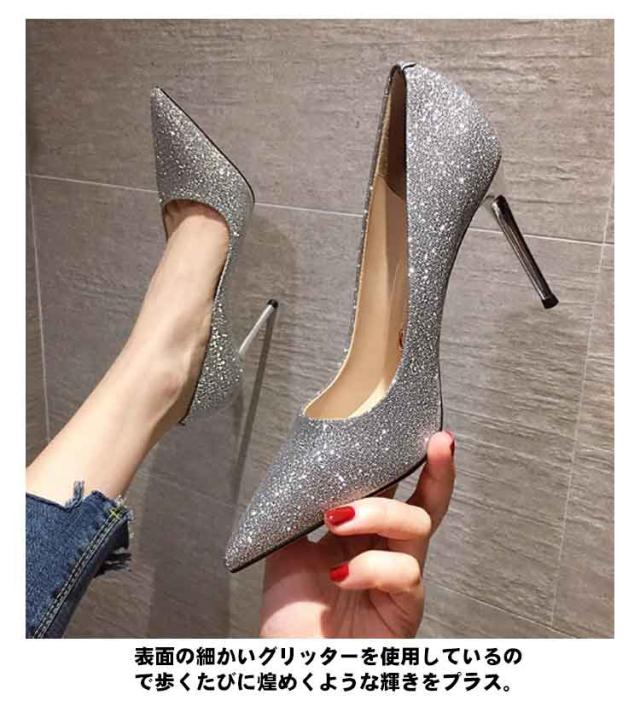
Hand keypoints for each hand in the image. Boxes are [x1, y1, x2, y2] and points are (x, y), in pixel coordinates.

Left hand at [259, 431, 455, 636]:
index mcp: (361, 534)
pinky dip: (371, 566)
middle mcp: (386, 551)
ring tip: (338, 520)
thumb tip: (313, 470)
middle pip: (427, 503)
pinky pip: (405, 572)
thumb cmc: (290, 616)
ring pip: (416, 524)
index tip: (419, 429)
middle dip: (438, 470)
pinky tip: (341, 574)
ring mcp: (398, 578)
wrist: (289, 665)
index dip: (407, 460)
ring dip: (378, 513)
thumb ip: (305, 510)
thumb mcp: (288, 547)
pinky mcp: (405, 608)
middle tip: (438, 443)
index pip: (392, 489)